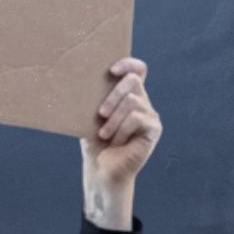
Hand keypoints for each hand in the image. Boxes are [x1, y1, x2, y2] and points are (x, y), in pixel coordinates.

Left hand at [80, 58, 160, 229]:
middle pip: (133, 80)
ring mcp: (150, 115)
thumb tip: (80, 78)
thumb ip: (94, 98)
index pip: (137, 69)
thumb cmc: (94, 142)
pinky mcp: (154, 129)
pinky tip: (117, 141)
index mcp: (127, 95)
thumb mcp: (90, 115)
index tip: (111, 71)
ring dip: (114, 119)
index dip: (128, 64)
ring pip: (133, 101)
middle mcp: (142, 102)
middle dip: (113, 95)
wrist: (101, 170)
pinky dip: (122, 129)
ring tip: (105, 134)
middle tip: (100, 114)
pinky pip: (137, 118)